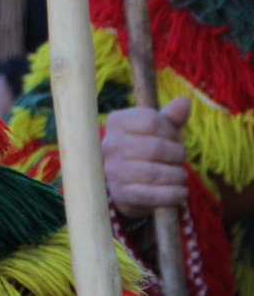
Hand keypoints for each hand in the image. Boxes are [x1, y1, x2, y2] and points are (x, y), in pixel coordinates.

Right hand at [102, 97, 190, 218]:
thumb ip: (171, 117)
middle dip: (177, 154)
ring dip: (177, 176)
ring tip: (181, 175)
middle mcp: (110, 144)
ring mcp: (112, 170)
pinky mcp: (120, 193)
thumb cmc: (145, 148)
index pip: (151, 121)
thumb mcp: (157, 130)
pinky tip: (181, 192)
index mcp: (116, 122)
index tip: (175, 138)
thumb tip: (185, 101)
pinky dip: (173, 195)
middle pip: (155, 148)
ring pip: (154, 173)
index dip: (171, 131)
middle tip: (180, 157)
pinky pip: (152, 195)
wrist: (126, 181)